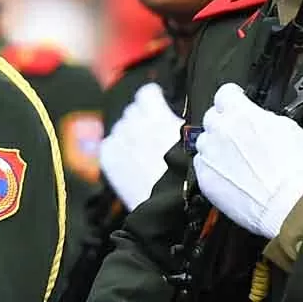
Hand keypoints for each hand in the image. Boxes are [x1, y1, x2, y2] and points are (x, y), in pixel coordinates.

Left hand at [99, 84, 183, 208]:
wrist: (167, 209)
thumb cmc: (187, 178)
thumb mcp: (193, 143)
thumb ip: (180, 124)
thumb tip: (176, 116)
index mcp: (157, 116)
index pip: (148, 93)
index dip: (154, 100)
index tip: (159, 107)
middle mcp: (135, 124)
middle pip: (133, 110)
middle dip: (142, 118)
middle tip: (153, 135)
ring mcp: (119, 140)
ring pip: (120, 126)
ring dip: (129, 132)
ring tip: (142, 150)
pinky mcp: (109, 158)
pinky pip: (109, 144)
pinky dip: (117, 148)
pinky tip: (129, 160)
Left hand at [193, 84, 302, 238]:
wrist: (287, 203)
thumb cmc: (294, 170)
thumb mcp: (291, 129)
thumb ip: (268, 119)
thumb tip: (263, 120)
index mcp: (241, 113)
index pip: (225, 92)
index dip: (233, 97)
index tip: (237, 101)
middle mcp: (220, 130)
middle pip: (212, 116)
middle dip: (224, 122)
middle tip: (239, 134)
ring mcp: (210, 154)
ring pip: (204, 141)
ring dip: (216, 145)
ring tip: (235, 158)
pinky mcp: (205, 178)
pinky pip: (201, 165)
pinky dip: (212, 167)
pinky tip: (229, 174)